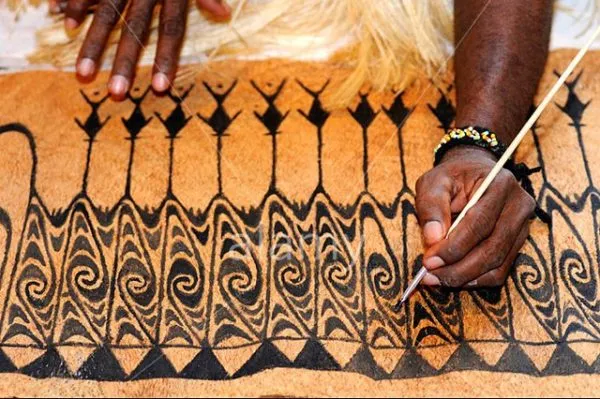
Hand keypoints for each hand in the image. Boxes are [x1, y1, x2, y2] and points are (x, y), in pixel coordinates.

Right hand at [50, 0, 230, 98]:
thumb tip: (223, 15)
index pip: (173, 31)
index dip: (168, 60)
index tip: (161, 90)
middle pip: (136, 29)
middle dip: (125, 63)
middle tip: (116, 94)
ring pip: (107, 13)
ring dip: (94, 43)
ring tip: (82, 73)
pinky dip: (75, 1)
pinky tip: (63, 20)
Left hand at [415, 145, 535, 287]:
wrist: (473, 173)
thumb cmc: (451, 177)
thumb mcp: (434, 182)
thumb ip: (431, 206)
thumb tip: (433, 239)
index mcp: (500, 183)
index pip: (479, 223)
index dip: (453, 247)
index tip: (429, 261)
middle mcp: (519, 205)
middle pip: (492, 248)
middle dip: (458, 268)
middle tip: (430, 276)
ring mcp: (522, 226)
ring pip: (497, 263)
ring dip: (465, 277)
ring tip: (437, 278)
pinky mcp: (518, 242)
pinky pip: (500, 270)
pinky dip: (476, 279)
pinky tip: (454, 277)